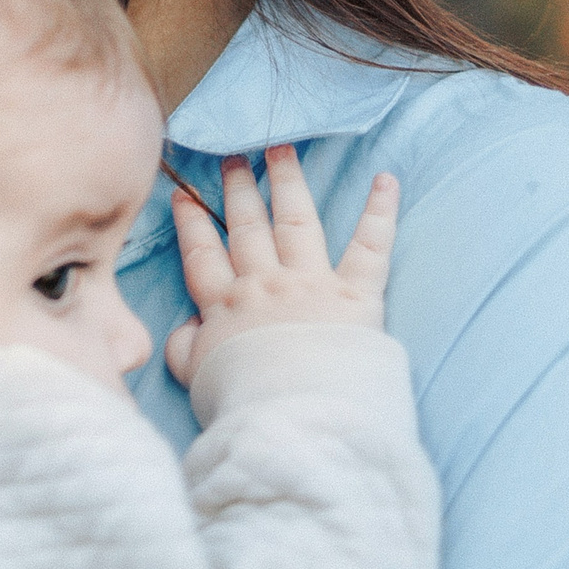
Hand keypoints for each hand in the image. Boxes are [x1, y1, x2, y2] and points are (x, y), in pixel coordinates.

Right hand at [164, 144, 397, 386]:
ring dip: (288, 182)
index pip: (202, 254)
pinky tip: (385, 180)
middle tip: (233, 158)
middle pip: (247, 227)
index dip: (191, 223)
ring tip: (281, 149)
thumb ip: (185, 347)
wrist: (292, 420)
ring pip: (296, 221)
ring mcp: (310, 283)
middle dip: (238, 190)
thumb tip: (185, 327)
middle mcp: (264, 284)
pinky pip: (370, 246)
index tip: (184, 194)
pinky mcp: (355, 294)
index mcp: (224, 306)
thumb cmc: (243, 404)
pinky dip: (380, 212)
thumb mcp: (196, 378)